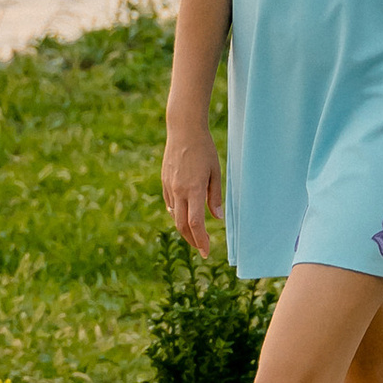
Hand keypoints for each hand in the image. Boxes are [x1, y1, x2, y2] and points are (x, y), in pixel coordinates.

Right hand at [161, 124, 221, 256]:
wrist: (183, 130)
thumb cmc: (204, 149)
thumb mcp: (215, 172)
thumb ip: (215, 197)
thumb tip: (217, 218)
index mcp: (193, 189)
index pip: (195, 223)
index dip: (201, 241)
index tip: (207, 252)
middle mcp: (178, 191)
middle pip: (182, 225)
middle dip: (192, 240)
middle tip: (203, 248)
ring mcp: (169, 187)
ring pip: (174, 216)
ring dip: (184, 228)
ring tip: (196, 234)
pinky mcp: (164, 181)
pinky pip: (170, 203)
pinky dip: (177, 213)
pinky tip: (183, 215)